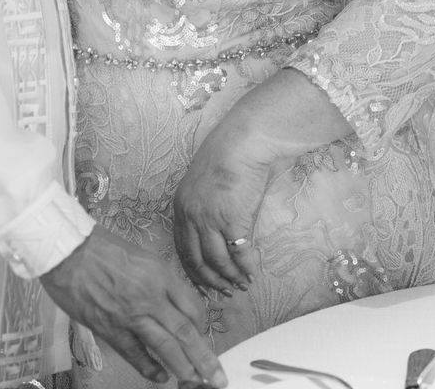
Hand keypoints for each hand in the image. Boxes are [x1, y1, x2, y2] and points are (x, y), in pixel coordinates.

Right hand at [41, 226, 225, 386]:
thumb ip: (159, 280)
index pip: (193, 307)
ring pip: (165, 346)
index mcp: (161, 274)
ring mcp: (131, 315)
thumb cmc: (101, 247)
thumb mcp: (142, 256)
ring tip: (197, 382)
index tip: (203, 335)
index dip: (202, 326)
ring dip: (184, 367)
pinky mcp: (110, 328)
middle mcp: (151, 296)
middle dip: (204, 358)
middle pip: (186, 332)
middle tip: (217, 377)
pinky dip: (149, 367)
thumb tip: (171, 304)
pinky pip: (135, 353)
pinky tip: (161, 377)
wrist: (66, 251)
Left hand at [172, 126, 274, 295]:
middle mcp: (190, 216)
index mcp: (181, 206)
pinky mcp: (231, 220)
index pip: (182, 249)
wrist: (245, 141)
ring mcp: (209, 219)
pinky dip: (246, 267)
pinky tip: (253, 273)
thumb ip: (208, 210)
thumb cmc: (230, 157)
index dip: (194, 271)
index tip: (205, 283)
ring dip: (230, 277)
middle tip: (223, 293)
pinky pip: (239, 253)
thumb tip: (220, 234)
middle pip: (196, 260)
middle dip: (210, 281)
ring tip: (241, 285)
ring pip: (217, 261)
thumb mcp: (207, 185)